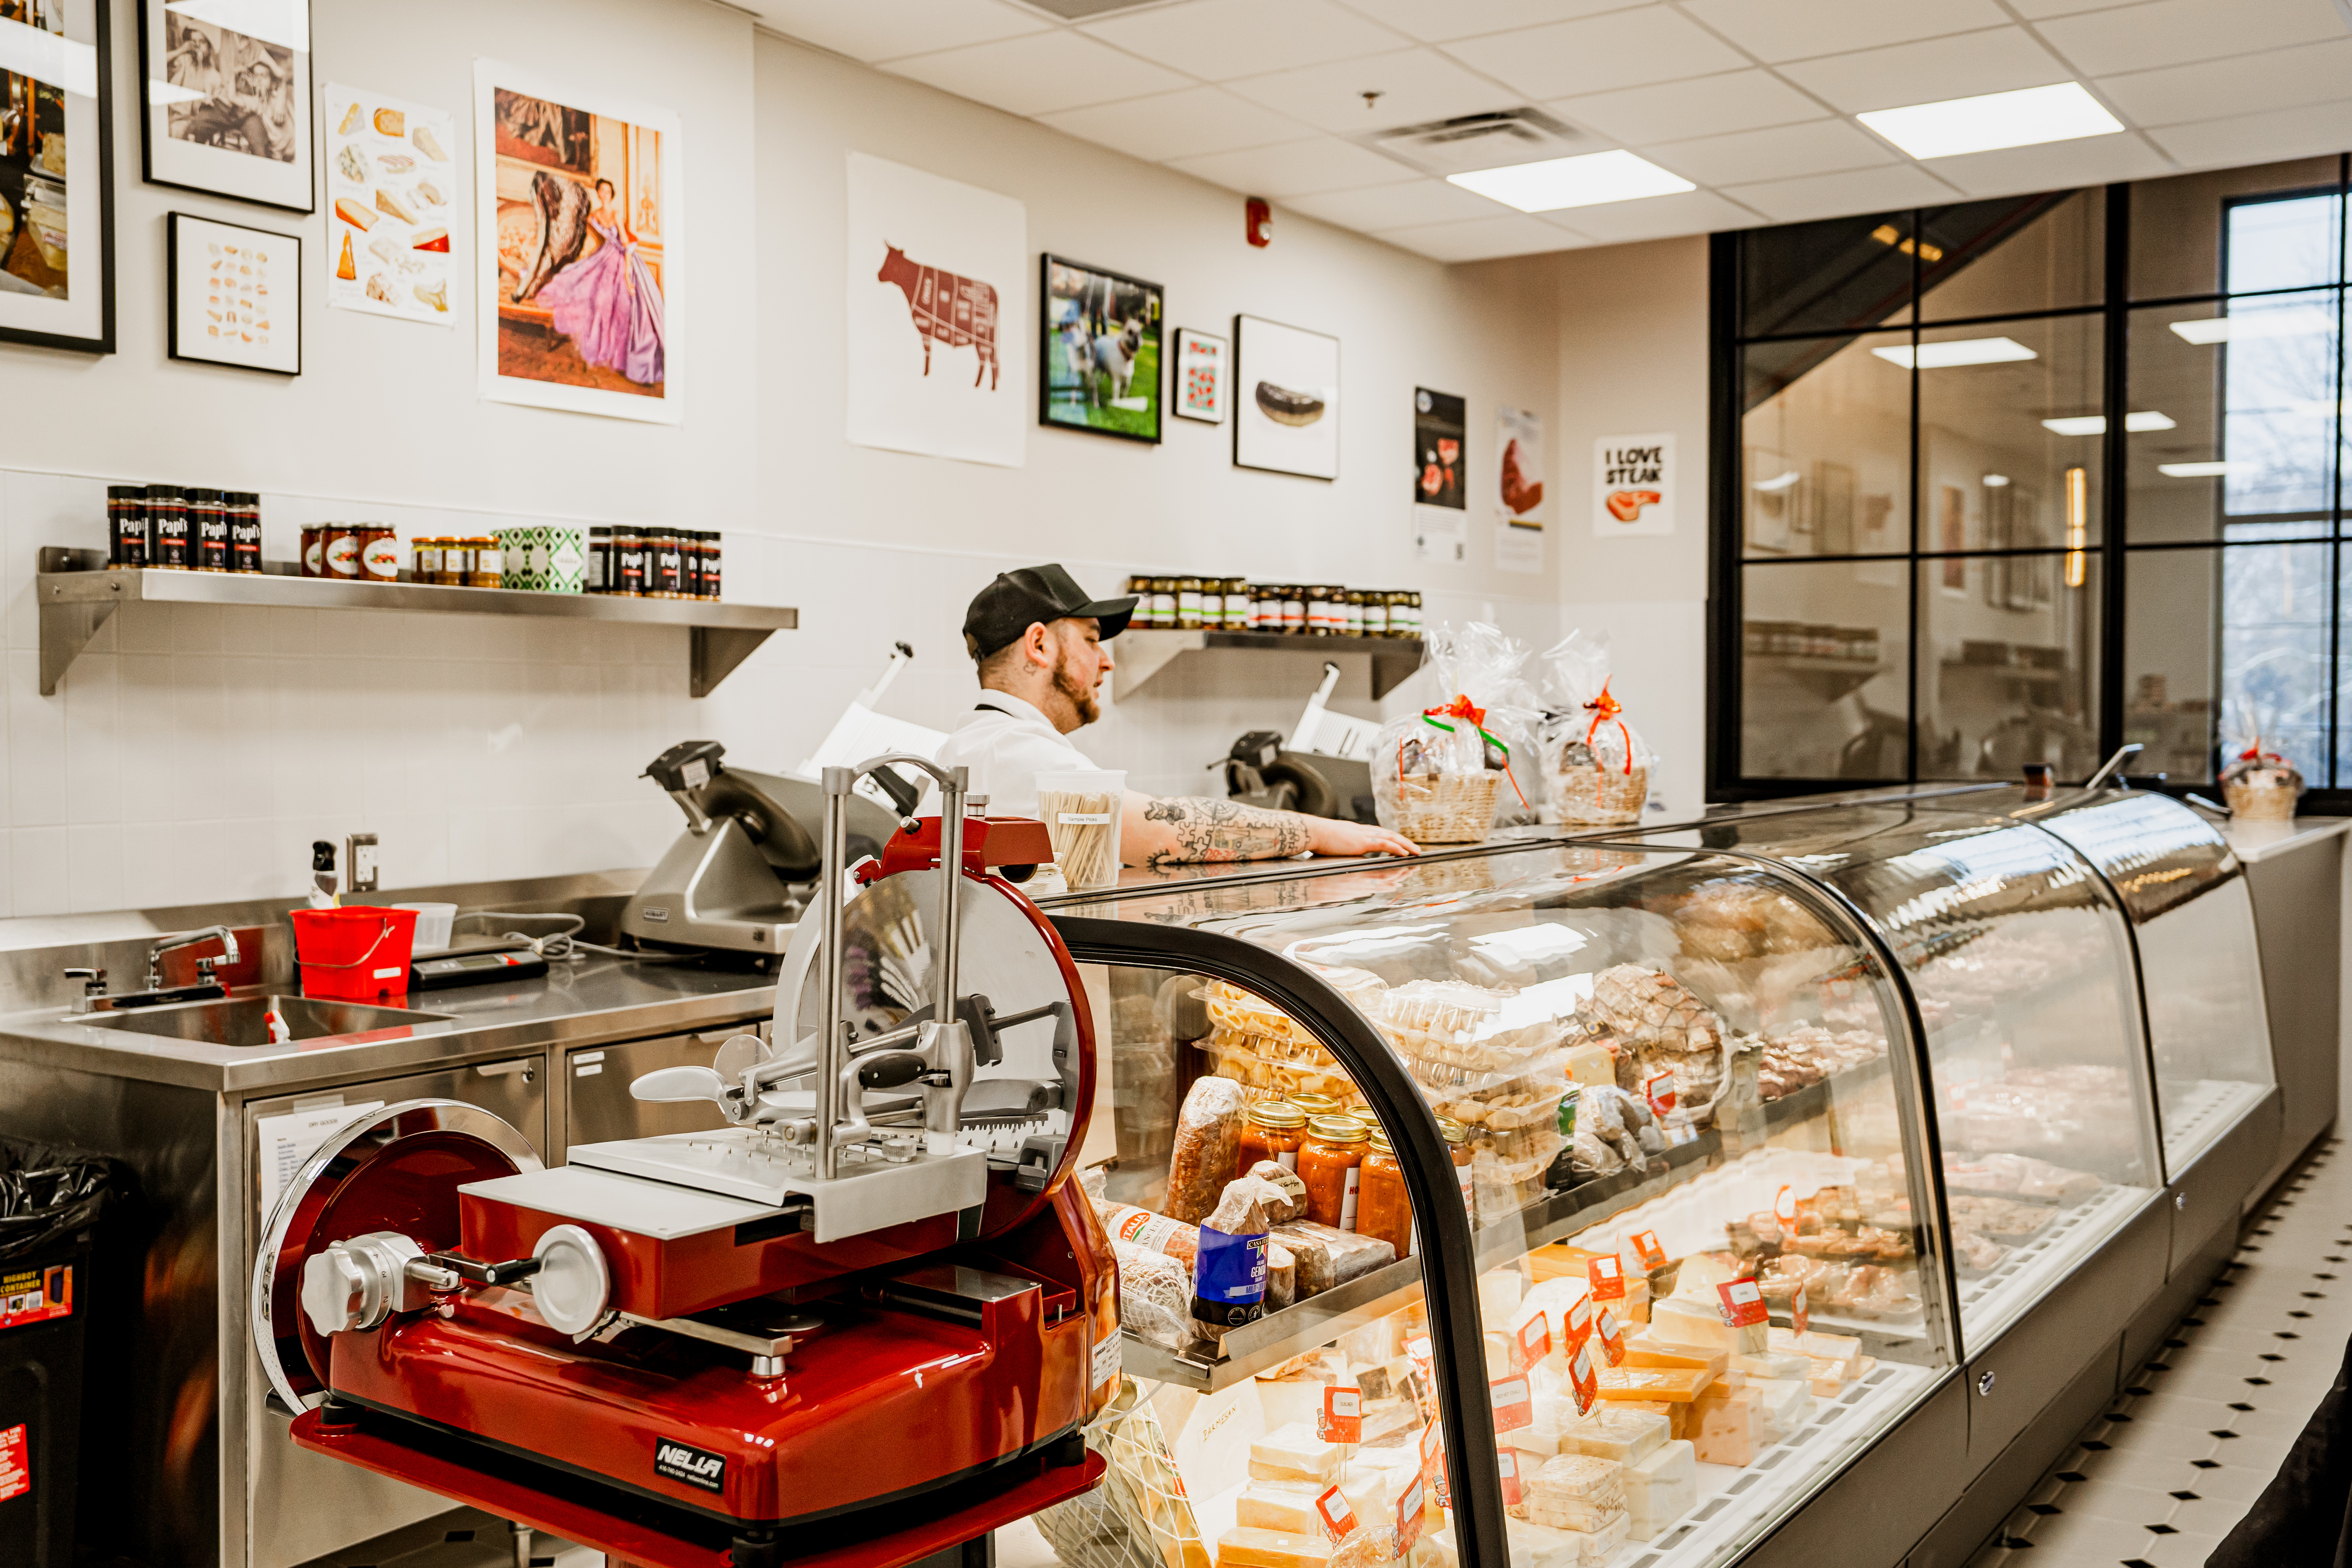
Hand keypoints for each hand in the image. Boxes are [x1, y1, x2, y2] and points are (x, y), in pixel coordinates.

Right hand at [1305, 819, 1420, 858]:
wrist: (1311, 832)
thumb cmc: (1317, 839)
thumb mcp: (1333, 843)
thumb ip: (1341, 848)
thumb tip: (1342, 854)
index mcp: (1355, 831)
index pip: (1378, 834)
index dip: (1391, 839)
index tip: (1400, 844)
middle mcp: (1362, 831)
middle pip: (1389, 834)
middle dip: (1403, 841)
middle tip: (1415, 848)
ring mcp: (1363, 835)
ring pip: (1391, 838)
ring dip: (1405, 845)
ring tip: (1416, 851)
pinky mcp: (1362, 842)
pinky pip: (1384, 845)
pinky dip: (1396, 848)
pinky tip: (1404, 853)